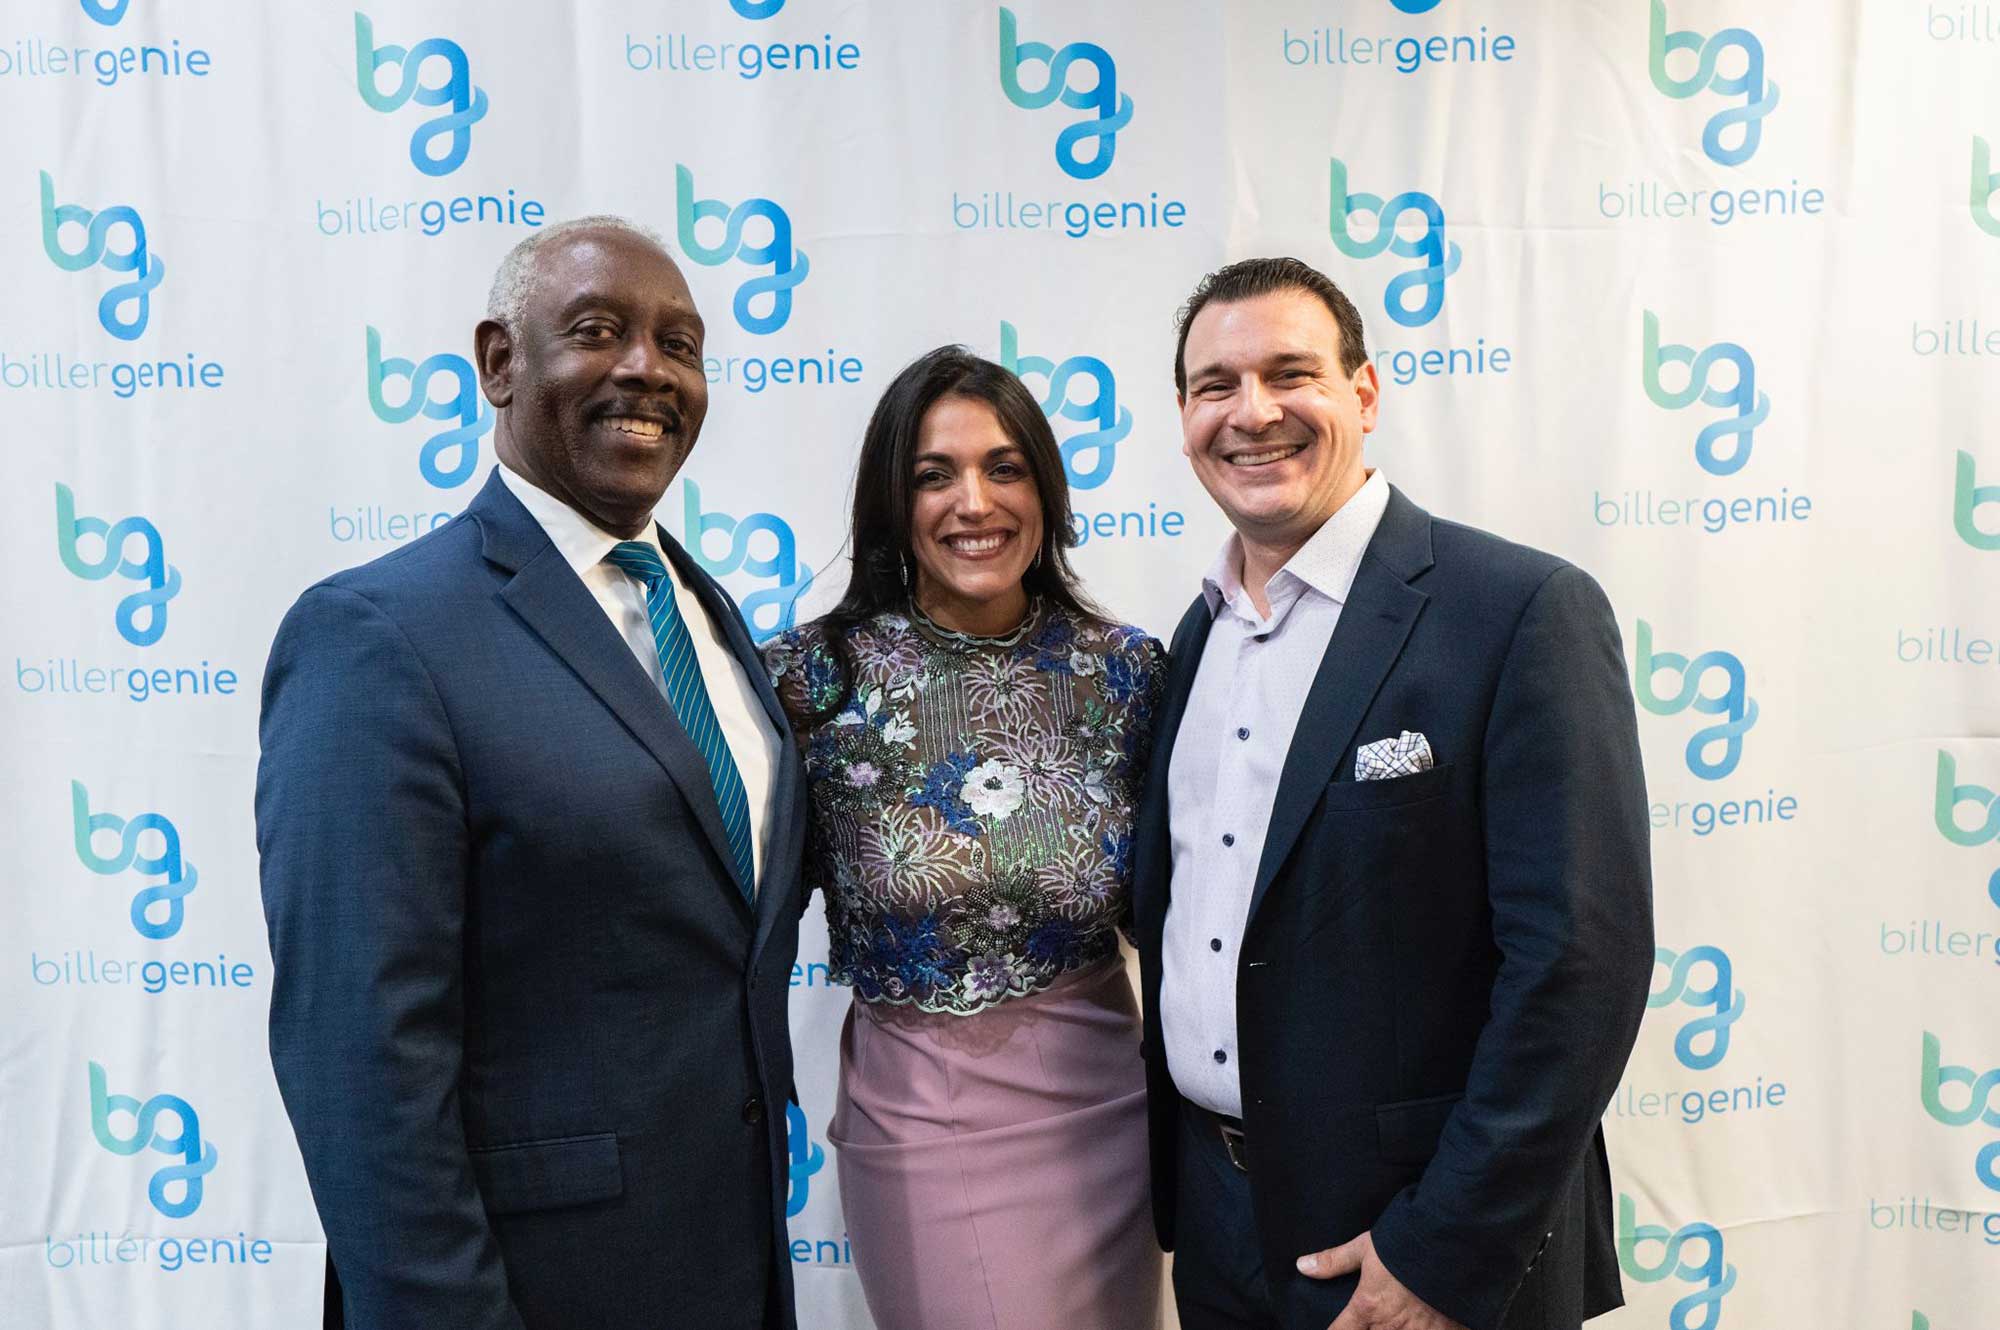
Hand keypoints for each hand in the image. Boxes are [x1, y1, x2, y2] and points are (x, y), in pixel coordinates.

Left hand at [1296, 1230, 1467, 1329]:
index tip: (1338, 1328)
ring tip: (1398, 1322)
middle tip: (1372, 1321)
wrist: (1452, 1242)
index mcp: (1368, 1308)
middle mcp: (1390, 1327)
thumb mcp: (1366, 1248)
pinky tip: (1422, 1324)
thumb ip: (1334, 1261)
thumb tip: (1302, 1266)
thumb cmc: (1406, 1242)